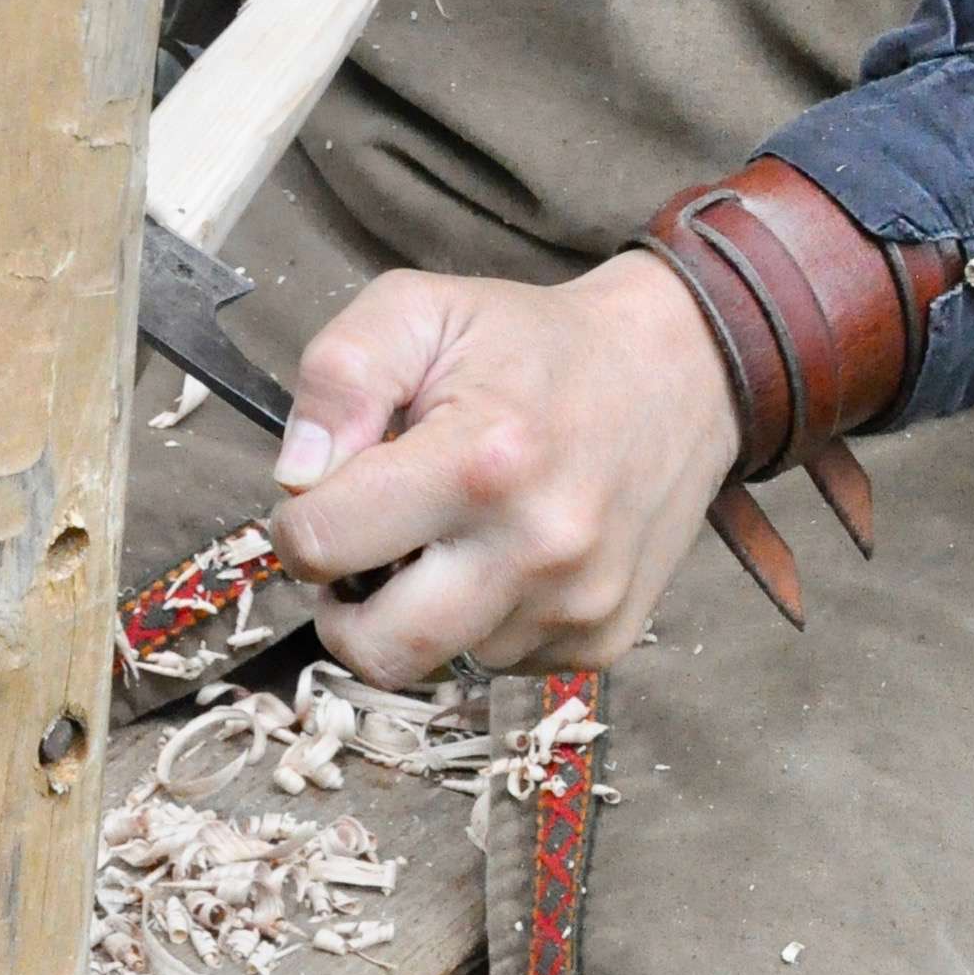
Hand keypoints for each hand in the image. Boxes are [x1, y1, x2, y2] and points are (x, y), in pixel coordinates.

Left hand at [268, 250, 739, 684]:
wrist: (678, 371)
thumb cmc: (536, 344)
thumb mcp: (423, 311)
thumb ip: (338, 375)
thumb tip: (295, 477)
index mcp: (480, 460)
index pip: (322, 544)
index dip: (299, 519)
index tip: (326, 494)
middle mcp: (535, 547)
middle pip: (373, 649)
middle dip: (341, 603)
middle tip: (361, 546)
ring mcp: (576, 605)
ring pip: (436, 661)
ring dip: (417, 610)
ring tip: (448, 534)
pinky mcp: (603, 640)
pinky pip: (500, 663)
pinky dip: (480, 621)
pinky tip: (504, 555)